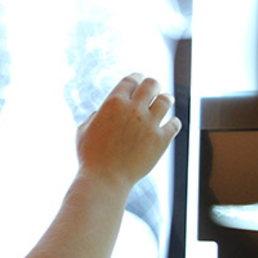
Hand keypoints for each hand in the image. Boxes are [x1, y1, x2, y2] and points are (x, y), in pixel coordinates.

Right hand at [76, 73, 180, 190]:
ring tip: (165, 100)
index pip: (131, 80)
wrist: (105, 180)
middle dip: (152, 85)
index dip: (136, 78)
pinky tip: (170, 124)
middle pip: (151, 84)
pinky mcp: (161, 140)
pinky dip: (173, 122)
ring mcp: (149, 124)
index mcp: (113, 103)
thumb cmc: (90, 157)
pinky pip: (174, 124)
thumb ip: (95, 116)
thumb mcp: (83, 131)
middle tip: (154, 89)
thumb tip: (102, 112)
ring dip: (165, 99)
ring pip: (166, 100)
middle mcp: (133, 109)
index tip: (139, 81)